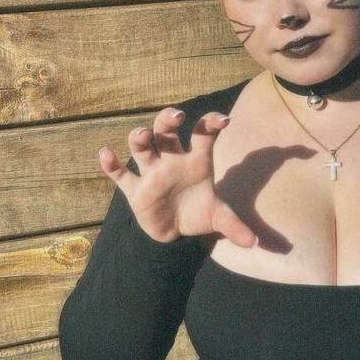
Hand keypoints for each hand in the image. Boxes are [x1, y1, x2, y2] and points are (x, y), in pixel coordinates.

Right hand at [99, 108, 257, 247]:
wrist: (174, 234)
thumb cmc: (197, 213)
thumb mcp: (218, 219)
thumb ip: (235, 226)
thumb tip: (254, 243)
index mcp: (196, 160)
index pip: (203, 134)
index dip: (211, 123)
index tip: (224, 120)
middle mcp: (172, 160)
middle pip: (167, 131)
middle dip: (169, 120)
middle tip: (178, 116)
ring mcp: (152, 173)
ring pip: (143, 148)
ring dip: (140, 139)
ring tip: (143, 135)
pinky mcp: (135, 190)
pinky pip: (120, 175)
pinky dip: (111, 165)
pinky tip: (105, 154)